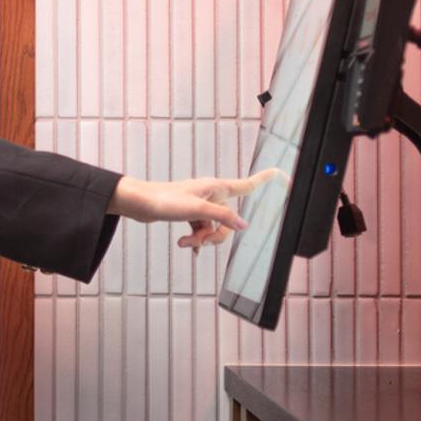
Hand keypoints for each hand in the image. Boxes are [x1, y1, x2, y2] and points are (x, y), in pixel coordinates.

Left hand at [106, 169, 275, 249]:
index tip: (281, 173)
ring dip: (202, 239)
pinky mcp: (190, 213)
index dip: (265, 180)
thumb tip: (244, 225)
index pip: (248, 184)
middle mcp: (212, 194)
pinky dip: (197, 239)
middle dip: (215, 235)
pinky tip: (189, 247)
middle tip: (198, 242)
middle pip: (229, 220)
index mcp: (217, 187)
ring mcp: (201, 205)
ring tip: (185, 243)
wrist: (140, 203)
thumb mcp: (196, 210)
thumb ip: (222, 217)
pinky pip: (202, 230)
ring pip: (214, 228)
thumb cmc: (164, 200)